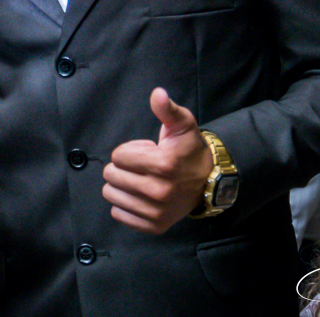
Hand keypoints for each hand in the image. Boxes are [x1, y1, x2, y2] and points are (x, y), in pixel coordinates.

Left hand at [102, 87, 212, 233]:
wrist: (208, 182)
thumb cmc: (189, 150)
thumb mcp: (182, 125)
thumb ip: (167, 109)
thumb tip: (157, 93)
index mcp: (163, 164)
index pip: (118, 156)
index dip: (130, 151)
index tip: (147, 153)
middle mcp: (159, 191)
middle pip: (111, 175)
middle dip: (123, 167)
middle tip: (143, 167)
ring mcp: (156, 211)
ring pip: (111, 194)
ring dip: (121, 185)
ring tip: (141, 180)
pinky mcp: (154, 226)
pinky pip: (118, 214)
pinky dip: (125, 204)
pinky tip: (140, 196)